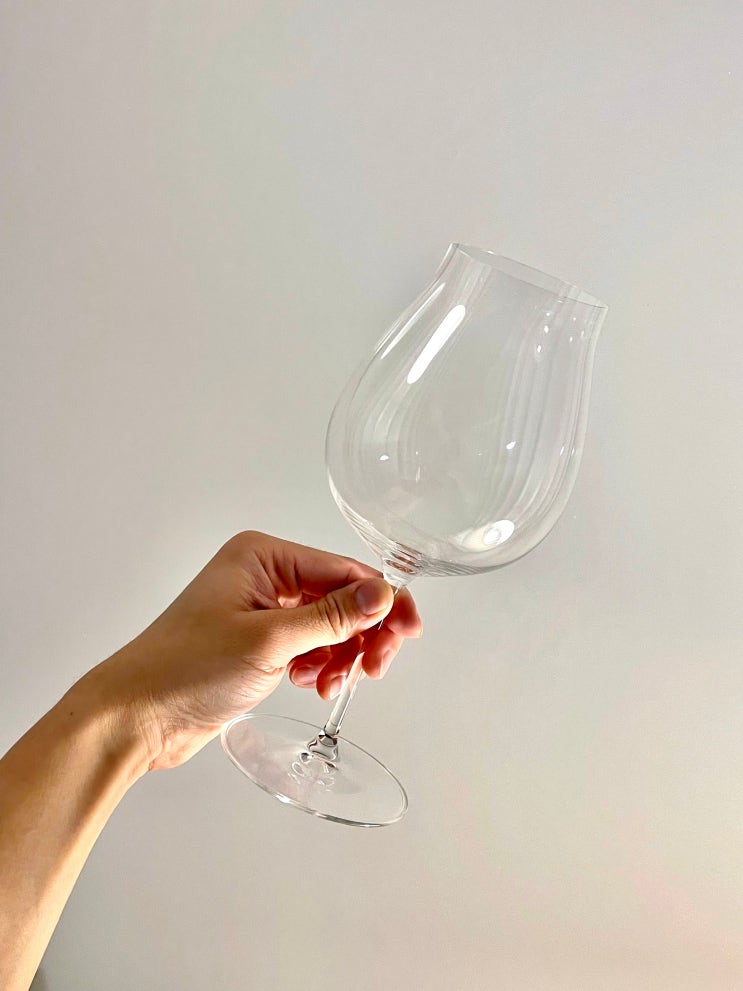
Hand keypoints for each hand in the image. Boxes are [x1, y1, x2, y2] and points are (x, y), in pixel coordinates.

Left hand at [86, 531, 421, 770]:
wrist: (136, 717)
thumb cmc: (186, 669)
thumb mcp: (269, 640)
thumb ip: (331, 616)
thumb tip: (382, 593)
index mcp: (263, 557)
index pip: (342, 570)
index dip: (381, 601)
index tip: (408, 631)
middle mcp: (264, 577)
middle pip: (340, 598)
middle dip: (361, 634)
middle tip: (375, 668)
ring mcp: (261, 611)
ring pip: (329, 627)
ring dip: (341, 656)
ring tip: (330, 684)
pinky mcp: (259, 644)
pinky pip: (310, 647)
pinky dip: (321, 666)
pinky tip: (312, 685)